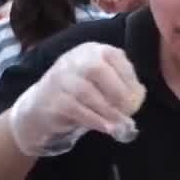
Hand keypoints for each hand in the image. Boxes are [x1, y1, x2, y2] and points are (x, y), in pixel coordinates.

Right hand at [8, 42, 146, 156]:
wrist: (41, 108)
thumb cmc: (83, 94)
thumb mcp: (103, 83)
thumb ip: (122, 85)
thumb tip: (138, 96)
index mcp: (91, 51)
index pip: (113, 56)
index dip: (129, 77)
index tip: (137, 97)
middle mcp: (73, 60)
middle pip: (96, 69)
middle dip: (118, 92)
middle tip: (130, 110)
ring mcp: (59, 79)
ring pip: (85, 91)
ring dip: (108, 110)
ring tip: (121, 124)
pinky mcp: (52, 100)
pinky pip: (75, 109)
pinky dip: (95, 120)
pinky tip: (107, 128)